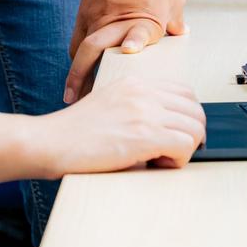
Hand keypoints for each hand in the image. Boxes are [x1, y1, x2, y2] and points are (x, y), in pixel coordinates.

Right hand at [35, 76, 205, 175]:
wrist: (50, 142)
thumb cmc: (74, 132)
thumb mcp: (108, 105)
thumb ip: (136, 109)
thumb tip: (164, 129)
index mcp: (134, 82)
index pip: (184, 92)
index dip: (185, 116)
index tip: (175, 133)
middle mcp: (143, 92)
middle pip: (196, 109)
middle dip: (191, 133)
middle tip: (172, 150)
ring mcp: (145, 111)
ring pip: (196, 127)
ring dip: (185, 148)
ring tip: (161, 158)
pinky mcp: (145, 135)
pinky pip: (186, 145)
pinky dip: (178, 160)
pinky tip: (156, 163)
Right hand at [65, 0, 186, 102]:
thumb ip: (174, 21)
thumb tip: (179, 35)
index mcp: (145, 17)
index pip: (139, 32)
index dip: (136, 41)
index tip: (131, 49)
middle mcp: (116, 20)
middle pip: (95, 51)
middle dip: (86, 79)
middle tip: (81, 100)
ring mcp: (97, 17)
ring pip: (82, 50)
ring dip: (77, 74)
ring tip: (73, 94)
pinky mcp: (85, 12)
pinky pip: (78, 40)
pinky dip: (78, 57)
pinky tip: (77, 69)